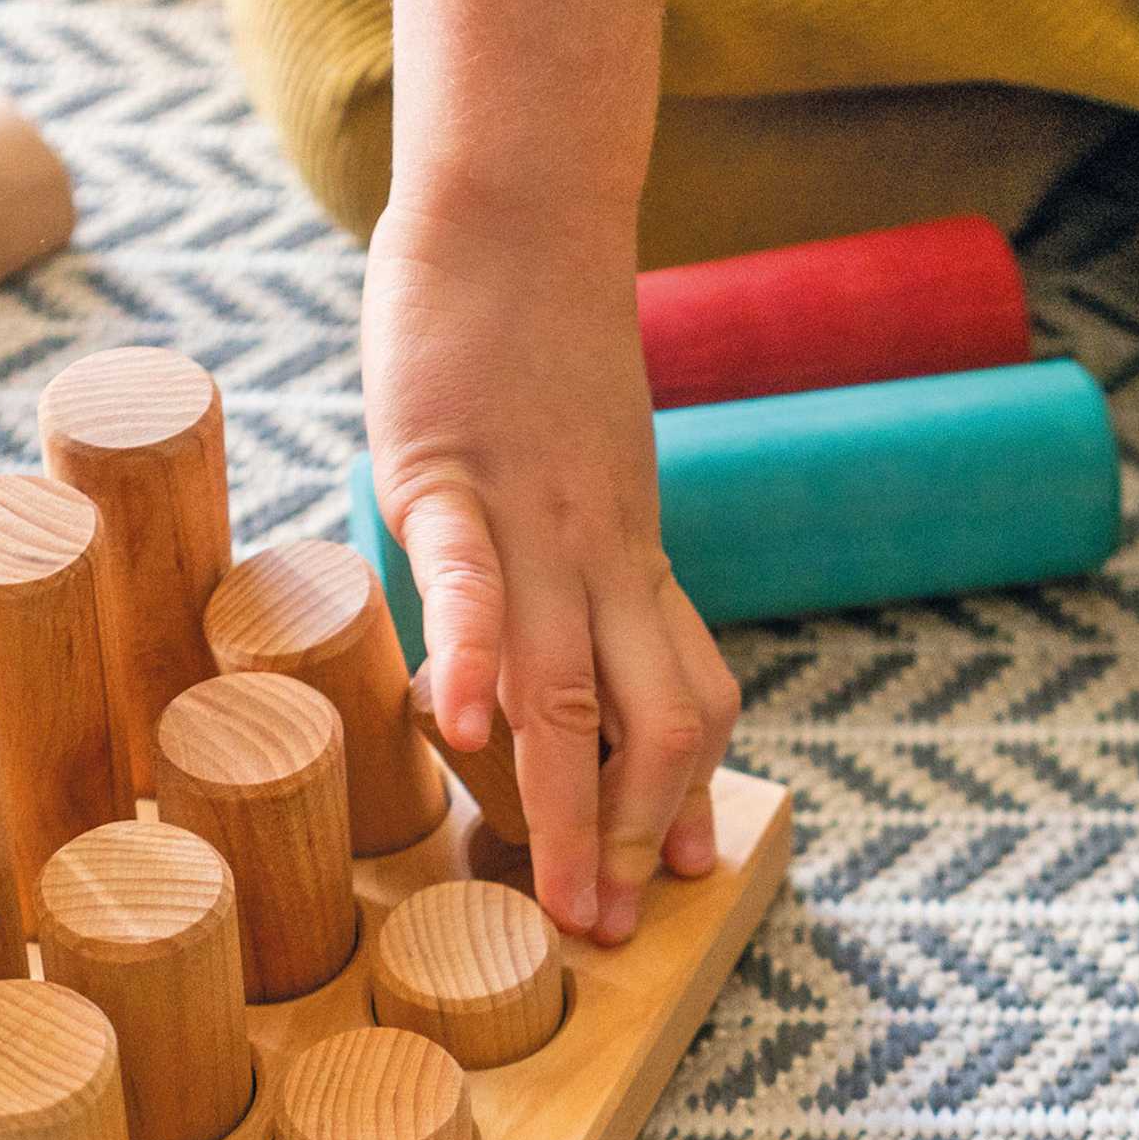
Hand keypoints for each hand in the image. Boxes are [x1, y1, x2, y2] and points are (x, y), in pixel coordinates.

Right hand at [364, 195, 738, 943]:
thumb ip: (574, 552)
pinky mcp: (451, 468)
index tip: (679, 872)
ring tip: (559, 898)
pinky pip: (467, 575)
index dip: (687, 792)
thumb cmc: (530, 341)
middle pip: (646, 718)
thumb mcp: (572, 467)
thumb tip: (542, 631)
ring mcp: (532, 516)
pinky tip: (457, 729)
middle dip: (630, 837)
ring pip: (568, 680)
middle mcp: (602, 553)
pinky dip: (469, 653)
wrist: (518, 209)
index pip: (686, 695)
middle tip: (611, 931)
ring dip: (567, 802)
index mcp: (628, 554)